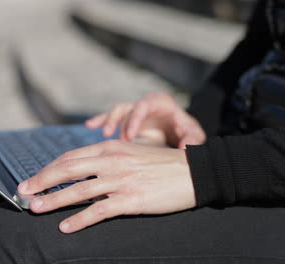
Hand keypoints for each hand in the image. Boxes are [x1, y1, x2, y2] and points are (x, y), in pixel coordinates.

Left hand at [18, 140, 196, 232]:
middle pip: (68, 170)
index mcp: (110, 147)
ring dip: (53, 200)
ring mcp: (121, 180)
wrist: (193, 172)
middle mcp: (112, 161)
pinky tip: (66, 227)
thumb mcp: (130, 153)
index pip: (70, 157)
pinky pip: (99, 210)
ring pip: (78, 190)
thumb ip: (107, 157)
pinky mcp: (131, 199)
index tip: (33, 178)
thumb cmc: (161, 164)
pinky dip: (80, 220)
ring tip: (35, 209)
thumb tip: (83, 168)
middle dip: (41, 181)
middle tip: (23, 192)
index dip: (48, 168)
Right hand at [85, 92, 205, 148]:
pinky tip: (90, 126)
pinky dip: (101, 120)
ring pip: (118, 111)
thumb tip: (184, 148)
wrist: (182, 133)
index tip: (129, 136)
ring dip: (108, 121)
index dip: (134, 119)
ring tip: (104, 135)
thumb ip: (192, 139)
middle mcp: (146, 104)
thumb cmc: (187, 132)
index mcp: (161, 103)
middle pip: (127, 107)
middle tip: (113, 137)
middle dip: (118, 121)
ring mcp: (135, 112)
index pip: (144, 105)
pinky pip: (112, 118)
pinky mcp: (128, 120)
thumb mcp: (194, 134)